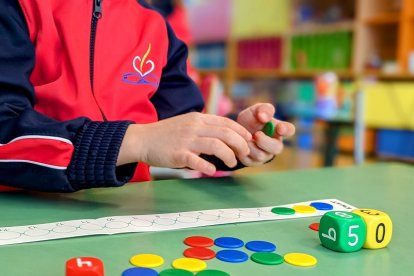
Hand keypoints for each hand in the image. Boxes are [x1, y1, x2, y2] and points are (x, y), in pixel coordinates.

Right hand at [117, 112, 251, 174]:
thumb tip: (224, 135)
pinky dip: (207, 166)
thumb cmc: (166, 134)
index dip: (241, 131)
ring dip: (228, 155)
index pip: (226, 122)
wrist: (143, 139)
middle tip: (244, 154)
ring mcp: (186, 140)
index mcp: (198, 118)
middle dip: (240, 144)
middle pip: (225, 133)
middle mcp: (194, 127)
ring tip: (231, 163)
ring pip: (215, 145)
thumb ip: (204, 127)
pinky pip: (196, 160)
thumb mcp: (187, 123)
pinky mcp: (177, 154)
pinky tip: (212, 171)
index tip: (249, 140)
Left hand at [236, 103, 294, 165]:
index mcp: (279, 129)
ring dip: (251, 146)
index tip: (279, 127)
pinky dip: (243, 151)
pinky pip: (249, 160)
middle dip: (265, 142)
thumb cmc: (251, 120)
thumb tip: (264, 117)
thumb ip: (263, 109)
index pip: (289, 130)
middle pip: (277, 148)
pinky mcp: (254, 161)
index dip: (286, 130)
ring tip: (245, 138)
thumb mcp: (255, 110)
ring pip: (261, 156)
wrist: (236, 131)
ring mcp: (265, 155)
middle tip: (256, 134)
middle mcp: (275, 144)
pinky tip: (240, 145)